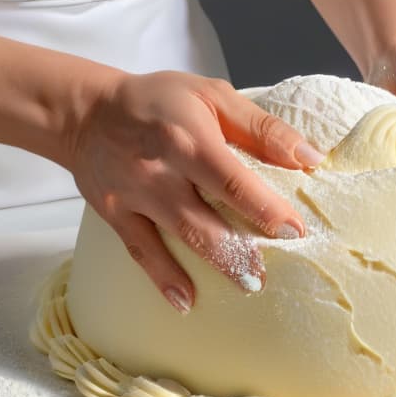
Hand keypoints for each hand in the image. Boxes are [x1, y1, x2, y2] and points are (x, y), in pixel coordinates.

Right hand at [67, 71, 324, 313]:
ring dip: (216, 266)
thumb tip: (309, 157)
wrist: (86, 112)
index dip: (265, 209)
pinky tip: (185, 302)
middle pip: (206, 217)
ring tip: (248, 286)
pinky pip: (141, 252)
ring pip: (180, 237)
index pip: (232, 180)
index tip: (295, 231)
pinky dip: (163, 279)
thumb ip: (261, 128)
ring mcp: (134, 195)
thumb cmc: (159, 100)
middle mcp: (159, 170)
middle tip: (272, 271)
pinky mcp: (115, 214)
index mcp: (188, 138)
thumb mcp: (212, 95)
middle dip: (242, 248)